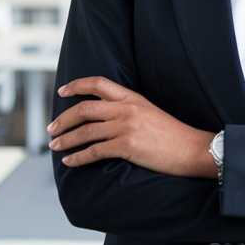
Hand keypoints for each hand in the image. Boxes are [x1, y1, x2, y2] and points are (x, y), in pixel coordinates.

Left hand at [48, 76, 215, 177]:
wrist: (193, 149)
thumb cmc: (174, 135)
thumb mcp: (150, 112)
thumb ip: (128, 110)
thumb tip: (105, 118)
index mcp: (132, 97)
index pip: (99, 83)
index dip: (77, 85)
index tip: (62, 91)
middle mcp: (127, 109)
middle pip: (85, 109)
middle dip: (63, 119)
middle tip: (51, 128)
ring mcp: (126, 127)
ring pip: (86, 131)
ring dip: (66, 139)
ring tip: (54, 145)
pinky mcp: (127, 146)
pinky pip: (94, 151)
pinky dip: (78, 157)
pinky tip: (70, 161)